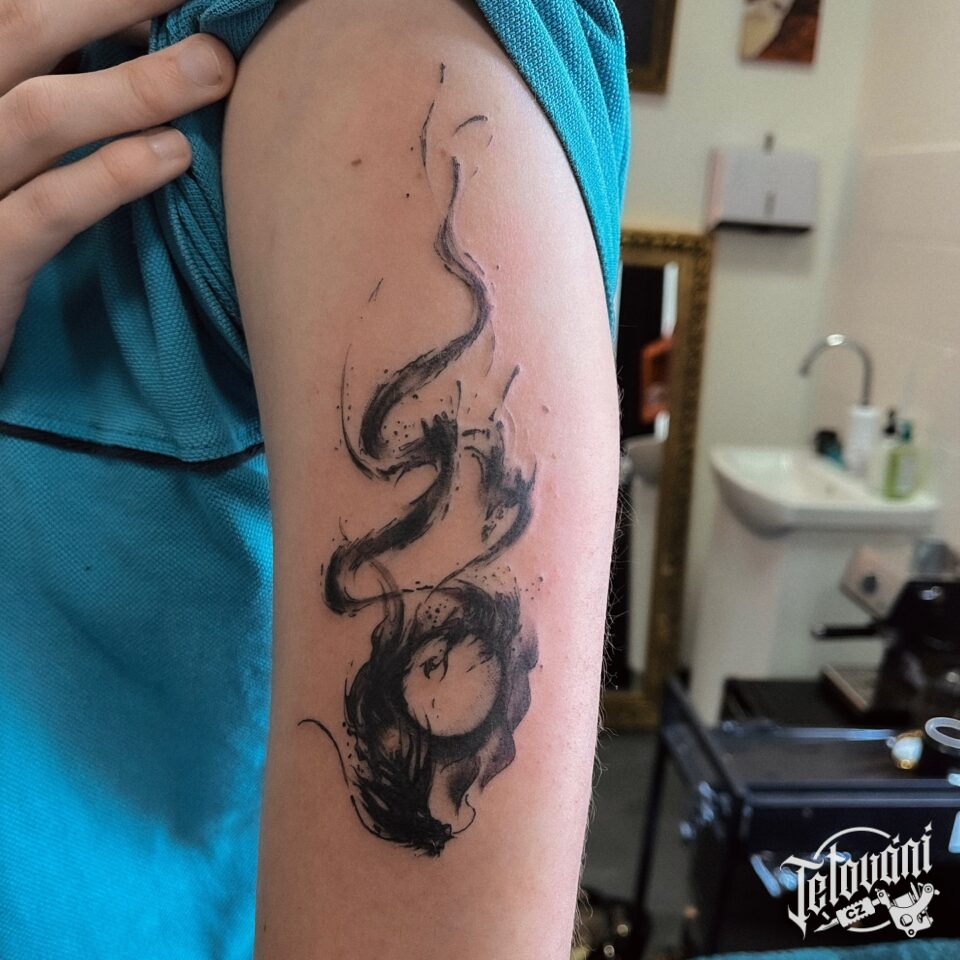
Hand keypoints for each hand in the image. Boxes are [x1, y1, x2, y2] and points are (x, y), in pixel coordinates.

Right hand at [0, 1, 236, 366]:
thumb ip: (64, 92)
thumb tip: (150, 43)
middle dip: (112, 4)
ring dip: (133, 88)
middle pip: (21, 30)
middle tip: (202, 0)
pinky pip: (48, 209)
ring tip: (213, 68)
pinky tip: (173, 155)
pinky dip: (111, 177)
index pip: (17, 11)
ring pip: (39, 115)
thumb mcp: (19, 149)